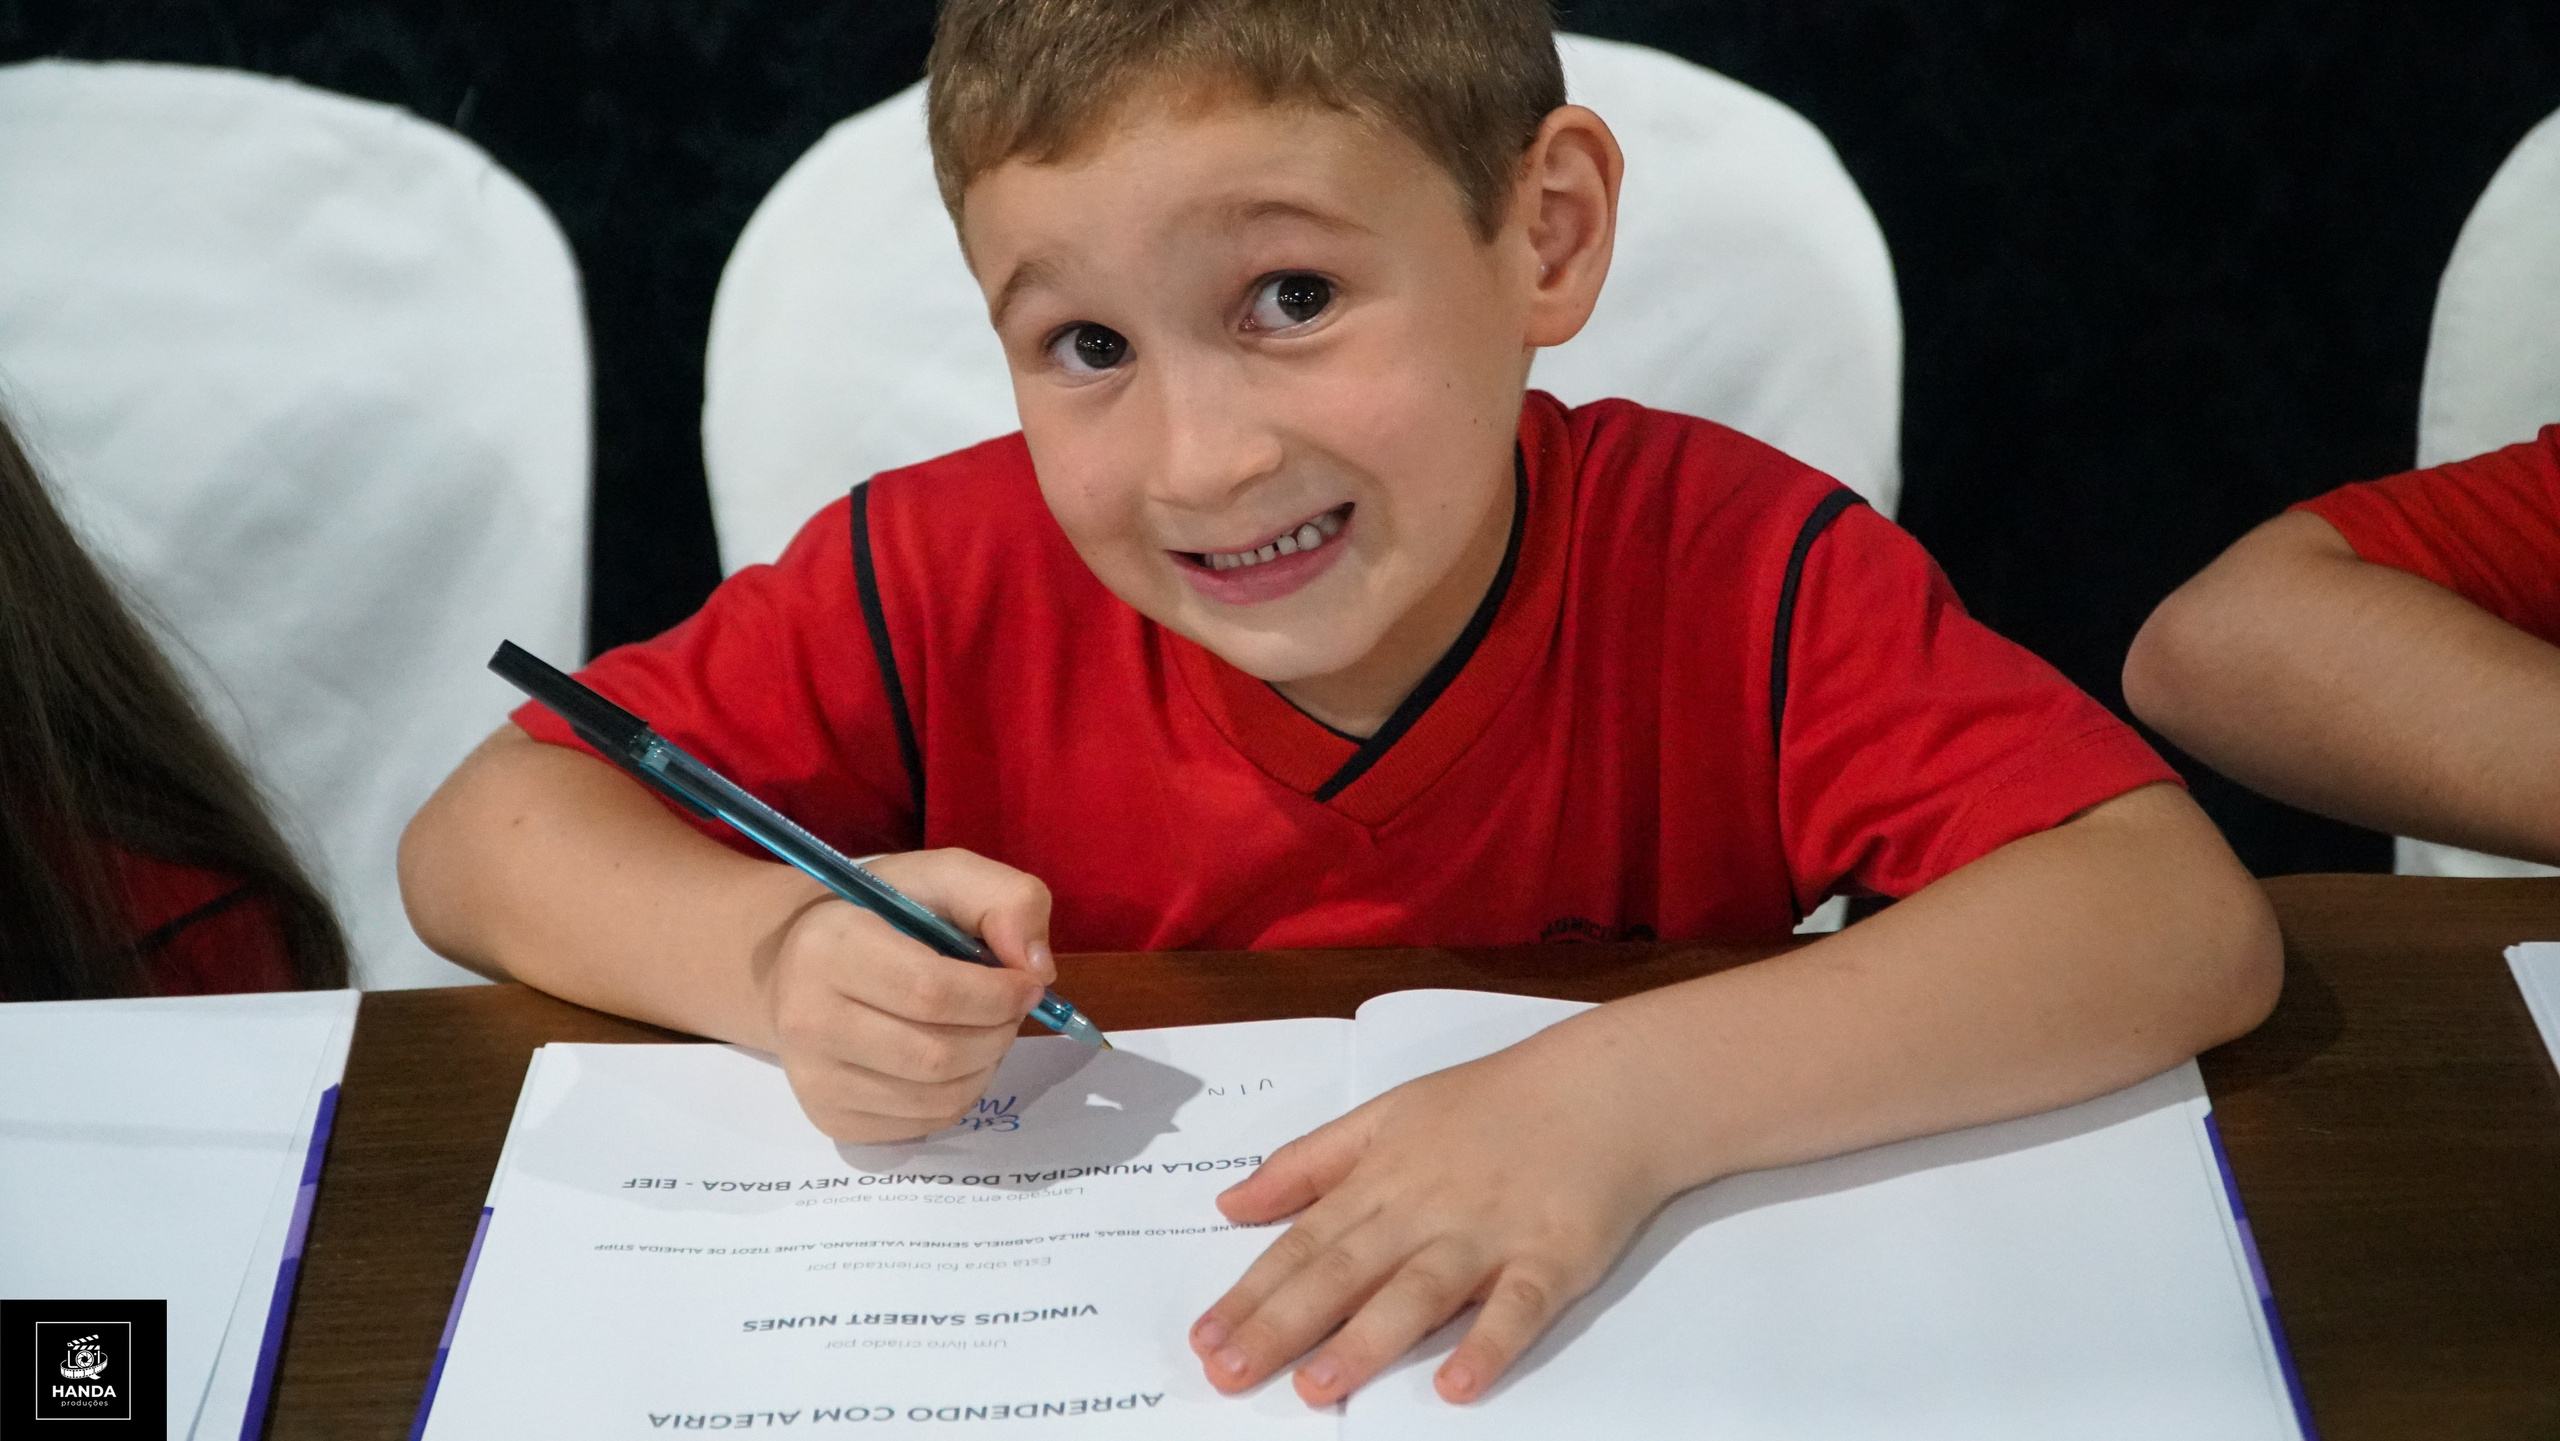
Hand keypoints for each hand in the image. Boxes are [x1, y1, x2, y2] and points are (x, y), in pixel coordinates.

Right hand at [756, 848, 1052, 1143]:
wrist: (799, 964)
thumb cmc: (880, 914)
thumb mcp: (944, 876)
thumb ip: (1005, 899)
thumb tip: (1038, 969)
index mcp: (828, 948)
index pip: (933, 993)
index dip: (999, 994)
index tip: (1028, 983)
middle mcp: (807, 1021)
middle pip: (939, 1056)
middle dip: (999, 1033)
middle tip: (1009, 1009)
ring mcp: (814, 1080)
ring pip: (938, 1099)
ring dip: (986, 1066)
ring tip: (983, 1030)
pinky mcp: (831, 1120)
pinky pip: (924, 1124)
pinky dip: (960, 1095)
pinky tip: (953, 1058)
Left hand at [1189, 1012, 1678, 1405]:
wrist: (1605, 1087)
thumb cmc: (1493, 1103)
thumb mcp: (1386, 1114)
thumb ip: (1308, 1163)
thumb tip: (1232, 1204)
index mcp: (1382, 1179)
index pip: (1303, 1243)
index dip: (1251, 1293)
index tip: (1205, 1338)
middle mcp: (1425, 1210)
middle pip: (1343, 1273)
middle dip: (1281, 1325)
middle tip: (1228, 1373)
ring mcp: (1489, 1234)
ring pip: (1418, 1292)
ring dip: (1366, 1341)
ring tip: (1316, 1386)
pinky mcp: (1552, 1257)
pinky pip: (1517, 1307)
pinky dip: (1489, 1344)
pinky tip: (1456, 1384)